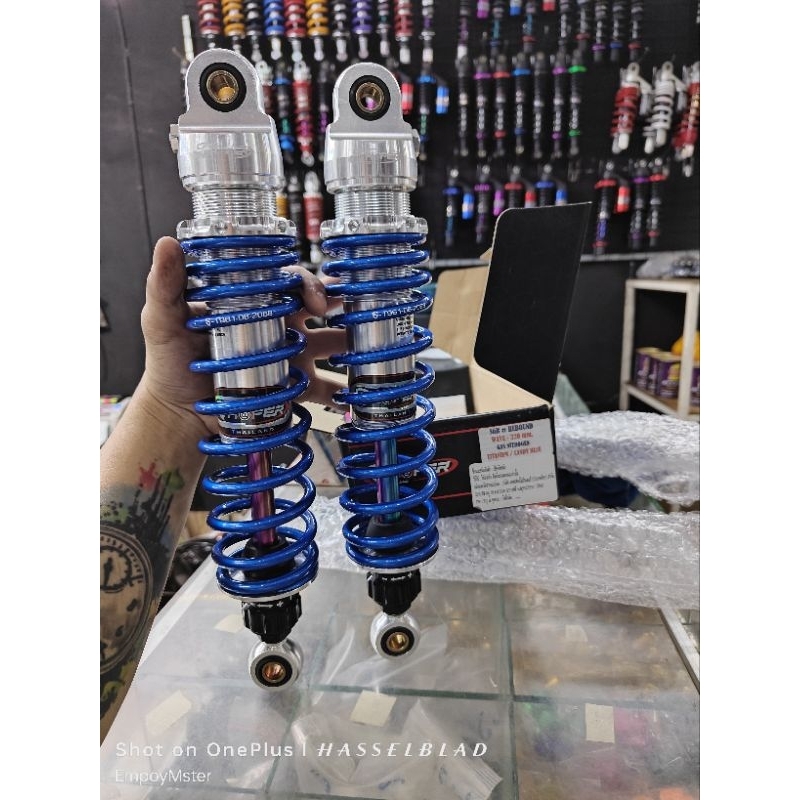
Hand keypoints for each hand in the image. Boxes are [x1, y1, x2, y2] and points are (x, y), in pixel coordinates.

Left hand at [139, 237, 345, 438]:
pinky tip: (355, 394)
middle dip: (345, 307)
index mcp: (254, 303)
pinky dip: (343, 392)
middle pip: (321, 308)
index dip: (309, 284)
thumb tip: (168, 244)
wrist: (176, 412)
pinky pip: (325, 389)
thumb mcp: (162, 319)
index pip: (290, 282)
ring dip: (352, 346)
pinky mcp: (291, 388)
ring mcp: (288, 357)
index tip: (317, 301)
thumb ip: (165, 285)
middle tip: (362, 314)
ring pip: (330, 345)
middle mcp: (277, 326)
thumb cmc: (168, 363)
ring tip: (367, 351)